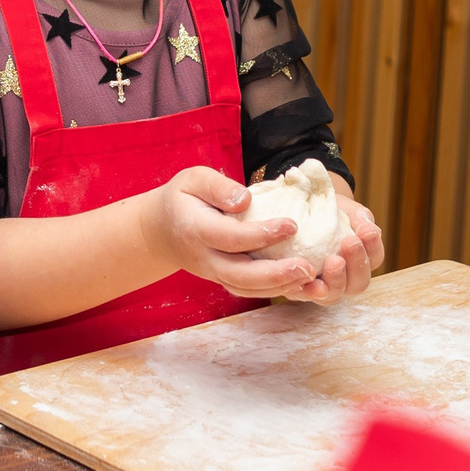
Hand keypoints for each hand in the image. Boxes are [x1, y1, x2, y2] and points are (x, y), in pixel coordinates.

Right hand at [138, 167, 319, 300]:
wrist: (160, 230)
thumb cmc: (182, 198)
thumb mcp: (192, 179)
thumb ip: (217, 186)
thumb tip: (245, 199)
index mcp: (195, 229)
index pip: (231, 237)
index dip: (262, 234)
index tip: (293, 225)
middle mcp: (203, 257)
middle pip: (239, 273)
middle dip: (275, 274)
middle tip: (307, 267)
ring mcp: (211, 273)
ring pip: (244, 288)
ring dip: (278, 287)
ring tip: (309, 278)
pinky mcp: (221, 279)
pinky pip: (246, 290)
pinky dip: (272, 291)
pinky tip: (297, 284)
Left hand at [279, 191, 384, 303]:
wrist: (301, 212)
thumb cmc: (329, 213)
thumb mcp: (346, 211)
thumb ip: (359, 218)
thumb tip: (367, 226)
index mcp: (362, 260)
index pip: (374, 258)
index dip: (373, 247)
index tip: (367, 231)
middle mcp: (346, 279)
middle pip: (359, 282)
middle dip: (357, 263)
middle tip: (350, 243)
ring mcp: (325, 287)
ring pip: (335, 294)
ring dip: (336, 279)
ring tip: (334, 260)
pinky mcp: (301, 289)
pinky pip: (306, 295)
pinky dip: (308, 289)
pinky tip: (308, 274)